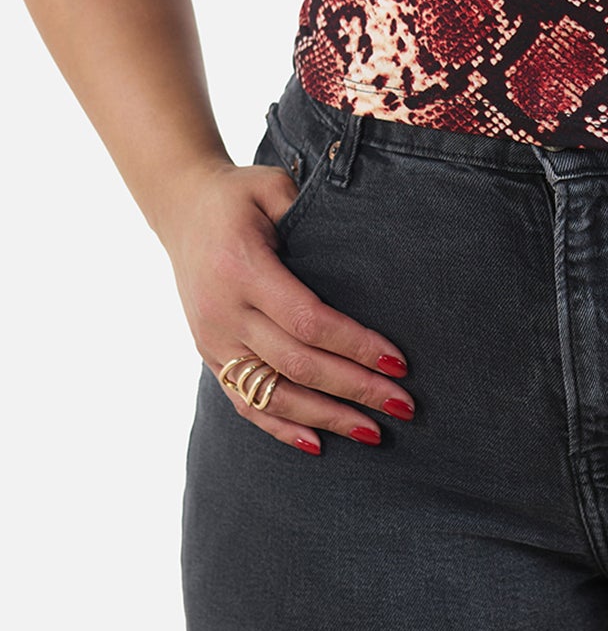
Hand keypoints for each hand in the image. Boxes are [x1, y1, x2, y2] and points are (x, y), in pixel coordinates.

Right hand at [158, 156, 412, 453]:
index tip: (398, 361)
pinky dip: (280, 427)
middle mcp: (224, 312)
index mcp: (242, 269)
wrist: (181, 211)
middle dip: (354, 389)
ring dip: (326, 417)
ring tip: (373, 434)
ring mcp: (213, 340)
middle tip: (404, 405)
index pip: (307, 319)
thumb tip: (360, 239)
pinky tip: (317, 444)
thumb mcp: (270, 186)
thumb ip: (306, 209)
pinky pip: (245, 402)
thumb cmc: (240, 197)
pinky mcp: (210, 356)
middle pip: (297, 363)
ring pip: (272, 393)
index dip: (354, 344)